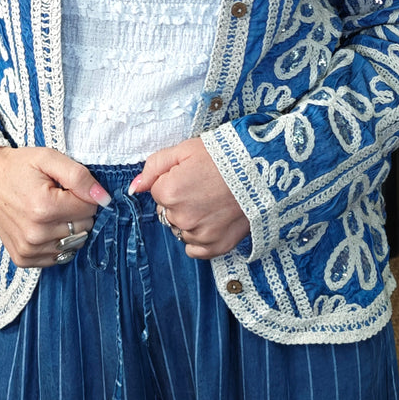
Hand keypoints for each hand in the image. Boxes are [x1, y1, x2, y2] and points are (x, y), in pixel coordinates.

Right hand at [0, 147, 111, 266]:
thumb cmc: (18, 166)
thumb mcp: (49, 158)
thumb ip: (79, 176)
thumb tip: (104, 198)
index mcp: (44, 208)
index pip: (90, 208)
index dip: (84, 193)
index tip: (67, 186)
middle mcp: (36, 234)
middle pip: (84, 227)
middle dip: (78, 210)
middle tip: (58, 196)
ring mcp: (28, 250)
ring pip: (74, 243)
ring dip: (69, 227)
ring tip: (50, 210)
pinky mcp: (23, 259)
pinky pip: (58, 256)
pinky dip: (58, 241)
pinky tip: (44, 225)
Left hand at [131, 138, 249, 259]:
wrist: (263, 171)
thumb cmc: (224, 156)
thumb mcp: (185, 150)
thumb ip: (154, 166)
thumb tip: (135, 187)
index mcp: (169, 192)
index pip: (157, 192)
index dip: (173, 180)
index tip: (192, 174)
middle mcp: (181, 217)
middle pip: (167, 212)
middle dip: (179, 201)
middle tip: (203, 187)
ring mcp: (199, 234)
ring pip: (180, 229)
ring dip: (189, 219)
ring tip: (211, 202)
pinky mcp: (217, 246)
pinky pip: (194, 250)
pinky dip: (199, 238)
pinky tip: (211, 221)